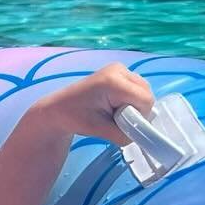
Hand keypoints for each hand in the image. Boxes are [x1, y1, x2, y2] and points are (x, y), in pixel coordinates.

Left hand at [31, 62, 154, 146]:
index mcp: (113, 81)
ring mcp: (119, 68)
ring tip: (113, 112)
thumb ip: (125, 134)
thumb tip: (144, 136)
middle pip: (146, 93)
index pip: (145, 100)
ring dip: (134, 105)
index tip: (122, 124)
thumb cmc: (75, 118)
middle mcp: (119, 69)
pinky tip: (114, 105)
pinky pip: (136, 89)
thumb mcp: (101, 130)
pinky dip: (131, 100)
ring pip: (143, 91)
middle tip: (116, 119)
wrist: (58, 108)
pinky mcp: (119, 72)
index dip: (140, 116)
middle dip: (137, 110)